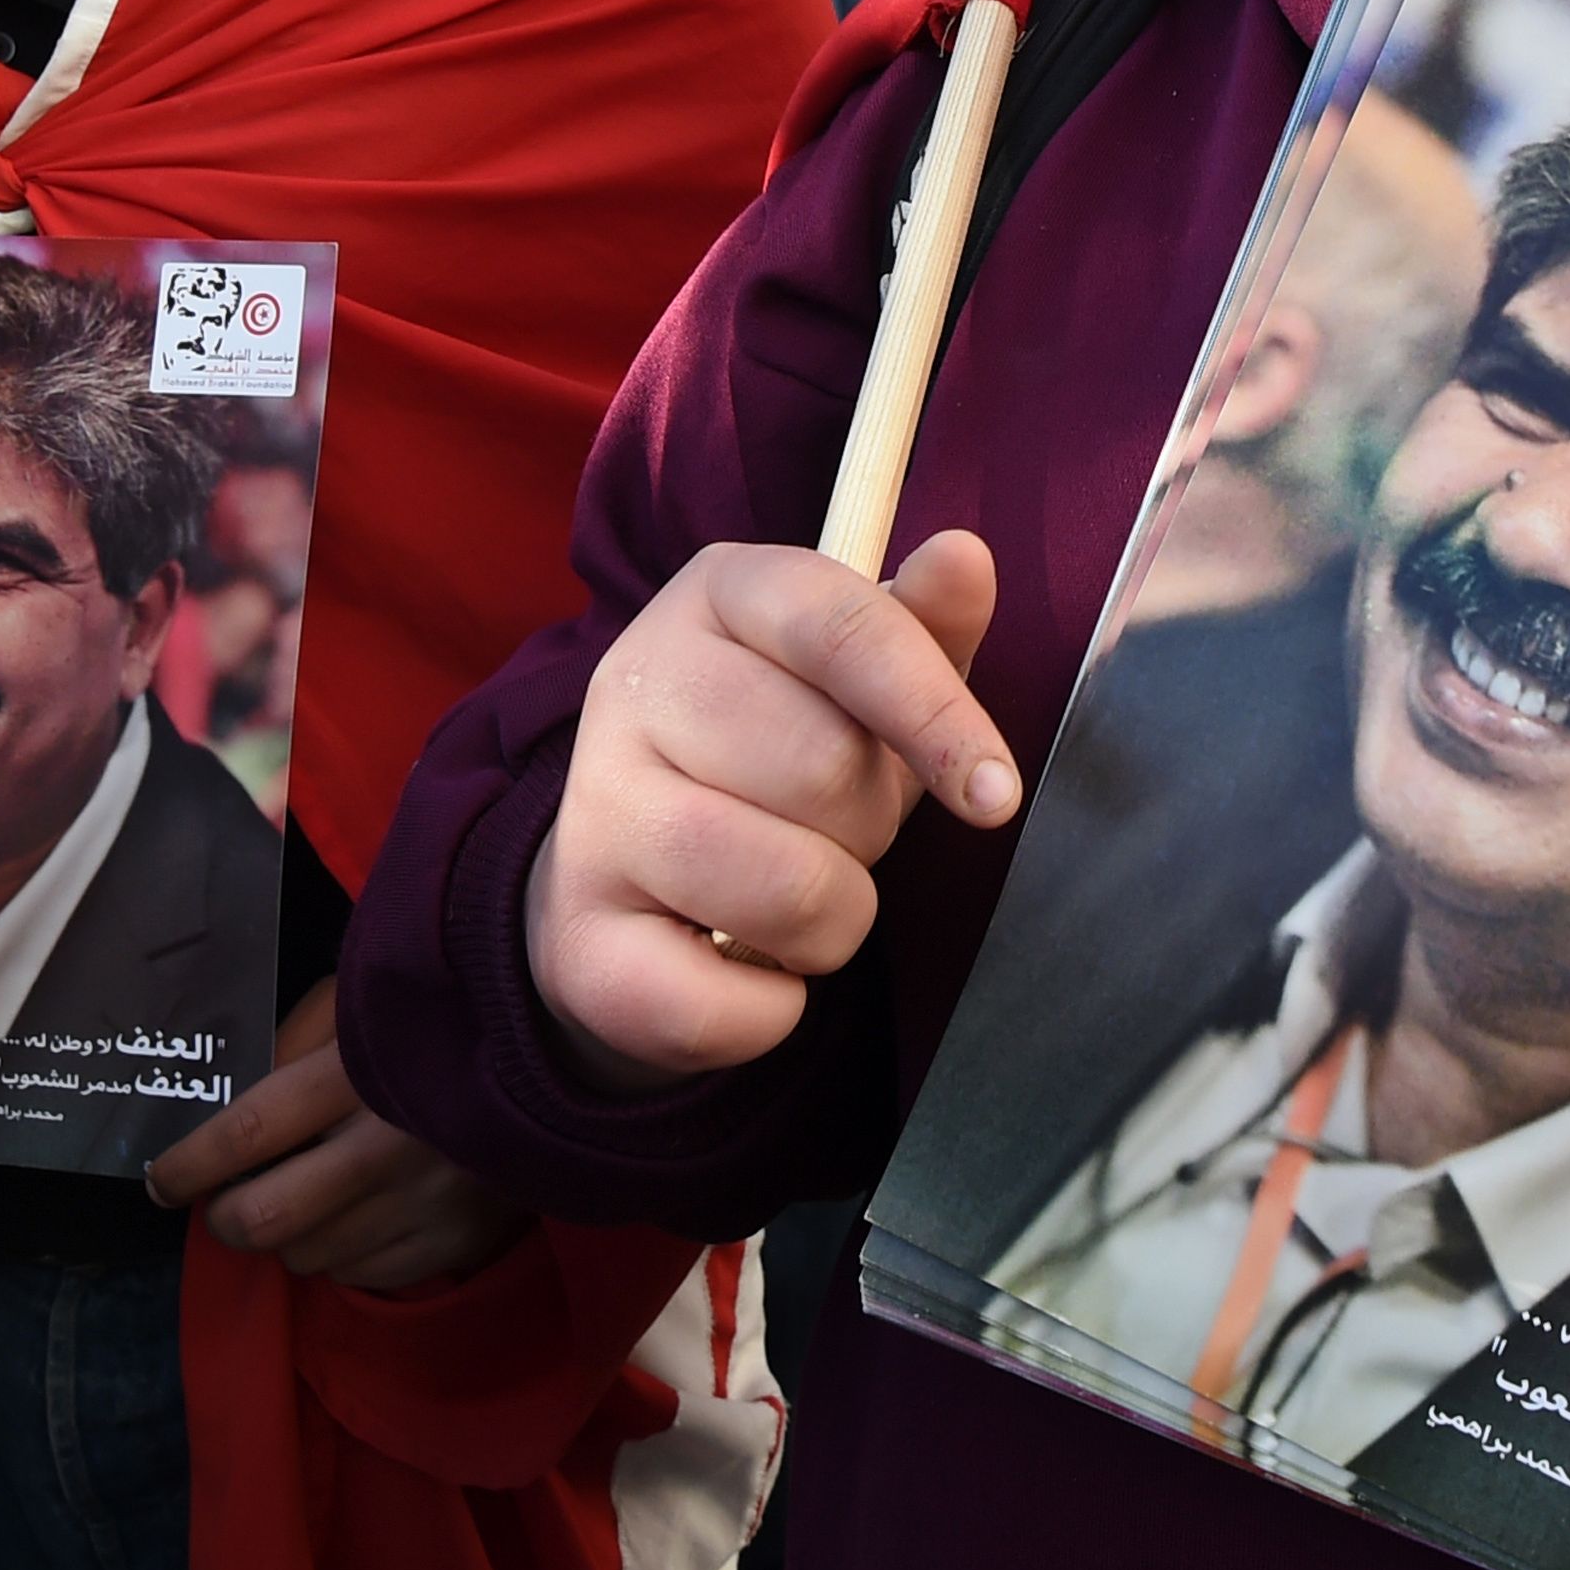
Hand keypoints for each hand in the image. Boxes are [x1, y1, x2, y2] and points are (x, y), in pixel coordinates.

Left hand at [146, 980, 532, 1290]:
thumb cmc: (450, 1016)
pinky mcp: (458, 1241)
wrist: (573, 1052)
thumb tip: (227, 1091)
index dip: (186, 1165)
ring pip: (306, 1256)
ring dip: (287, 1237)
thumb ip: (299, 1033)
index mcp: (360, 1073)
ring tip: (308, 1201)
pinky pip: (360, 1276)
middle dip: (224, 1218)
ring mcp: (427, 1202)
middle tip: (224, 1203)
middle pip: (264, 1218)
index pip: (243, 1136)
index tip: (161, 1180)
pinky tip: (363, 1215)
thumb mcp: (369, 998)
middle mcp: (390, 1146)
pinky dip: (344, 1254)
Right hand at [527, 530, 1014, 1089]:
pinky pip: (720, 1002)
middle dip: (868, 826)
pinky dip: (769, 1011)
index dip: (935, 715)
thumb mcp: (867, 682)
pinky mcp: (572, 929)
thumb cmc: (788, 754)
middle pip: (824, 767)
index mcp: (721, 592)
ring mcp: (591, 806)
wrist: (642, 875)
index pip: (844, 629)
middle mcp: (634, 680)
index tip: (996, 795)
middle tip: (831, 828)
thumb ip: (927, 626)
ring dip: (831, 919)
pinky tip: (743, 965)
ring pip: (785, 887)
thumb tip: (964, 558)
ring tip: (795, 893)